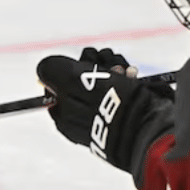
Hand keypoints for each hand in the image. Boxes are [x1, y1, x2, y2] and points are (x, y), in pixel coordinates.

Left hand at [36, 49, 171, 172]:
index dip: (70, 68)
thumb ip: (53, 71)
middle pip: (81, 78)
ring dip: (112, 67)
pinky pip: (120, 86)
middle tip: (105, 67)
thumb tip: (42, 69)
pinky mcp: (126, 111)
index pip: (58, 83)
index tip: (84, 64)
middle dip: (94, 66)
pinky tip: (132, 75)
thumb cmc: (110, 104)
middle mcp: (83, 116)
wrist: (148, 125)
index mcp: (64, 116)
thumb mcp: (73, 80)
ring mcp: (104, 115)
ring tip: (122, 72)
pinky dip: (126, 77)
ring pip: (102, 78)